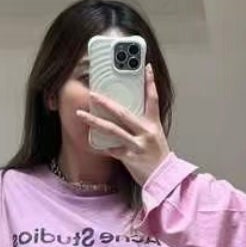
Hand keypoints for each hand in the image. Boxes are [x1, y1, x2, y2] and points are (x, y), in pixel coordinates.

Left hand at [74, 64, 171, 188]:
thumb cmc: (157, 157)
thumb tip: (125, 114)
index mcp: (154, 124)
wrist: (165, 179)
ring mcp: (138, 145)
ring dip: (95, 121)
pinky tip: (90, 143)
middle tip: (92, 94)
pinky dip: (101, 146)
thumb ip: (143, 125)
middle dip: (106, 102)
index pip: (152, 99)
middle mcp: (146, 132)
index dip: (150, 82)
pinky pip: (112, 150)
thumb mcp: (155, 137)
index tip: (146, 67)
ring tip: (80, 114)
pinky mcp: (131, 157)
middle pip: (123, 113)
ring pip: (113, 130)